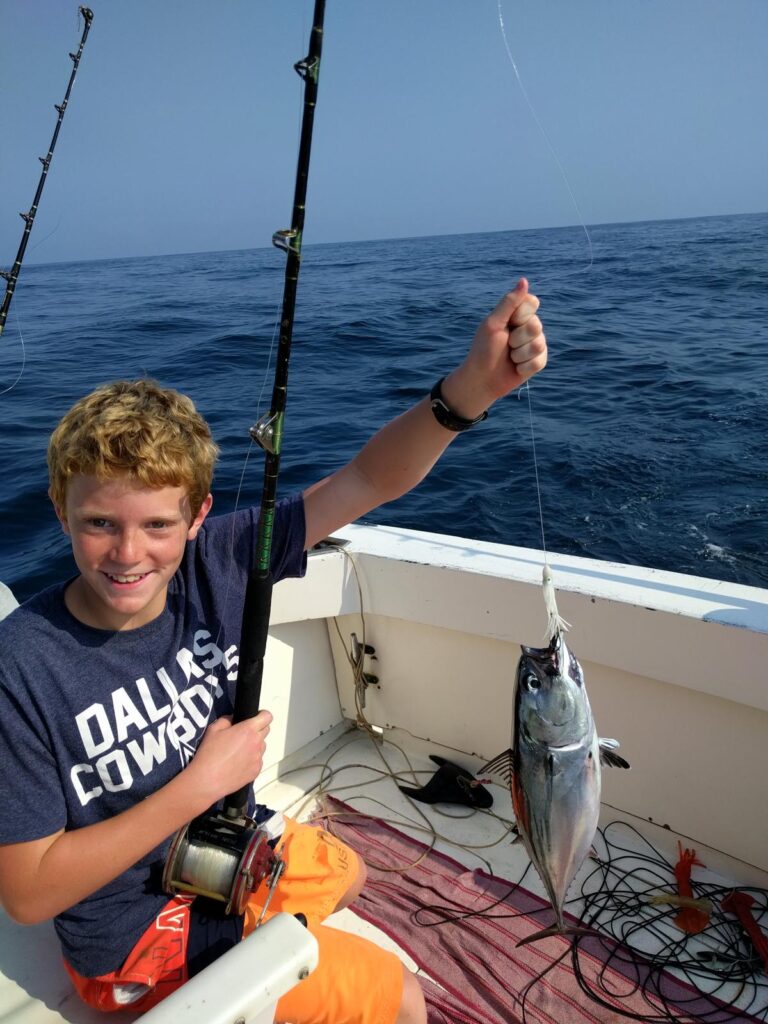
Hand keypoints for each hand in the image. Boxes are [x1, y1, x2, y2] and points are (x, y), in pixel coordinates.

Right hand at [186, 710, 272, 804]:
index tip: (256, 717)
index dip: (262, 715)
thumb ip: (227, 719)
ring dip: (254, 745)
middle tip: (242, 735)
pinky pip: (258, 760)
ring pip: (262, 746)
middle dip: (257, 730)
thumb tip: (234, 719)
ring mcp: (258, 758)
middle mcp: (257, 743)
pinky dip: (251, 760)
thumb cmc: (209, 754)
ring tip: (238, 752)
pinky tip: (237, 763)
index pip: (267, 716)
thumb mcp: (214, 729)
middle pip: (266, 730)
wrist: (207, 780)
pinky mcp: (256, 771)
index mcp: (248, 730)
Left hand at [442, 278, 546, 415]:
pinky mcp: (539, 361)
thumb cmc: (483, 350)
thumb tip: (524, 280)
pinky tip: (516, 368)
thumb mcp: (493, 323)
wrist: (482, 379)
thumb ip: (509, 303)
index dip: (520, 314)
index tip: (507, 322)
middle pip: (536, 324)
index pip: (532, 302)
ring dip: (519, 354)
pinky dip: (524, 367)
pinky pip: (540, 361)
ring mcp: (535, 344)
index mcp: (517, 314)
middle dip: (517, 338)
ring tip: (509, 357)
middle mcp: (529, 326)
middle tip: (506, 344)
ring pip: (539, 344)